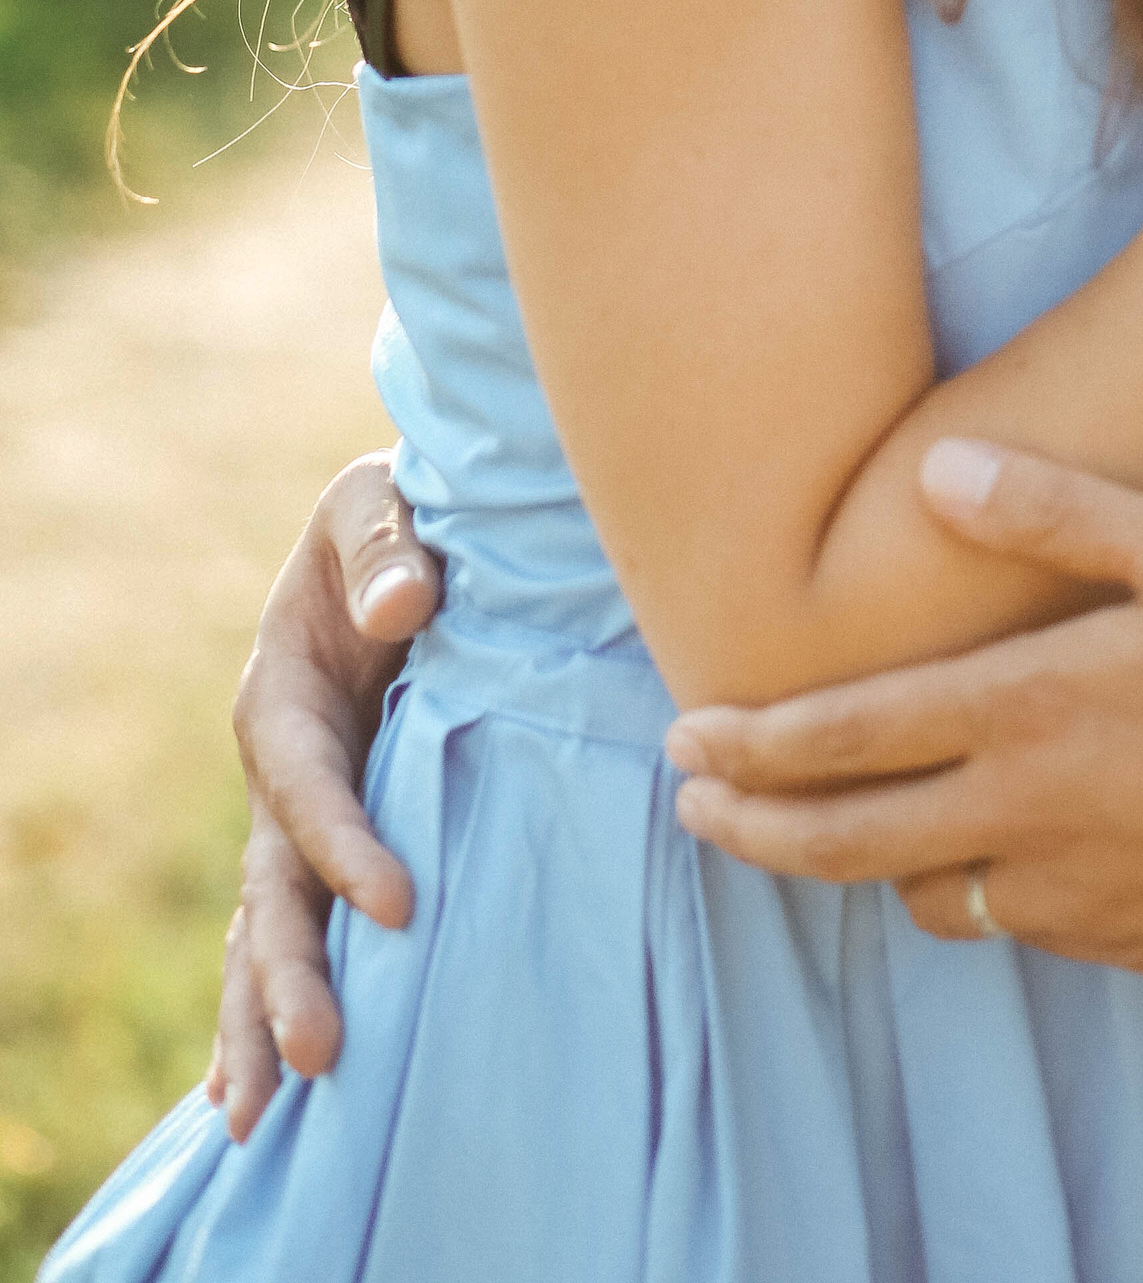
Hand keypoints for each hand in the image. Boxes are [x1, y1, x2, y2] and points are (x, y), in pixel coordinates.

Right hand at [204, 456, 443, 1139]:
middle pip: (271, 884)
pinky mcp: (334, 843)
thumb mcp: (383, 500)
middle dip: (287, 971)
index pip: (306, 782)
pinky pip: (299, 927)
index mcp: (285, 691)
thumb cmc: (402, 515)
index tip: (400, 904)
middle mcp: (280, 769)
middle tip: (312, 1057)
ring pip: (267, 928)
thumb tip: (402, 610)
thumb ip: (388, 543)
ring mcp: (300, 816)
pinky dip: (275, 1002)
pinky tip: (264, 1092)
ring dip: (264, 1014)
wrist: (410, 531)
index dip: (343, 843)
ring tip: (262, 1112)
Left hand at [667, 441, 1142, 976]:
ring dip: (856, 868)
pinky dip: (960, 897)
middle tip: (693, 804)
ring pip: (921, 896)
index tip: (687, 739)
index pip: (847, 739)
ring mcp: (1067, 893)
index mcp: (1028, 711)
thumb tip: (938, 465)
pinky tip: (963, 867)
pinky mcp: (1114, 940)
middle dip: (753, 823)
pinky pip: (1007, 926)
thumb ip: (1053, 507)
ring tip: (820, 833)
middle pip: (845, 840)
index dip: (754, 743)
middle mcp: (1024, 814)